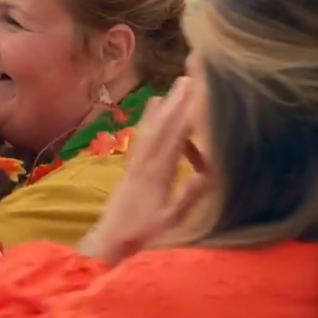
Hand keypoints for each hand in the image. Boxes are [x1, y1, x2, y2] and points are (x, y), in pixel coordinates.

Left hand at [79, 77, 206, 265]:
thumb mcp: (170, 222)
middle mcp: (145, 162)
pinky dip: (148, 119)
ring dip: (165, 106)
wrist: (108, 242)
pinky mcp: (130, 168)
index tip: (201, 91)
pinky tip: (151, 108)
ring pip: (152, 128)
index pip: (176, 136)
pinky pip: (141, 137)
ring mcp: (136, 163)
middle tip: (190, 75)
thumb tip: (209, 172)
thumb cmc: (142, 235)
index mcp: (158, 173)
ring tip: (175, 86)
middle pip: (164, 125)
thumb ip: (188, 196)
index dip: (189, 111)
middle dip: (178, 100)